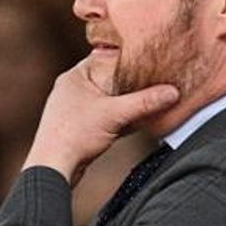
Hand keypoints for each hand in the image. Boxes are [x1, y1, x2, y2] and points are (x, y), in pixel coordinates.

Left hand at [23, 51, 178, 185]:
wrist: (52, 168)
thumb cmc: (74, 136)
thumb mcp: (115, 114)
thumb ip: (145, 102)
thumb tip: (172, 92)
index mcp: (75, 77)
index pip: (104, 57)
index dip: (127, 57)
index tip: (149, 57)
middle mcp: (72, 90)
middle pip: (108, 79)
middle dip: (131, 82)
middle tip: (155, 79)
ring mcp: (74, 109)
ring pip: (107, 100)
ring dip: (126, 102)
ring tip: (151, 99)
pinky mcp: (79, 128)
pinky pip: (105, 117)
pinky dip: (120, 118)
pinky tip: (138, 122)